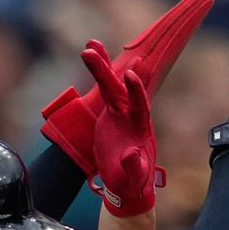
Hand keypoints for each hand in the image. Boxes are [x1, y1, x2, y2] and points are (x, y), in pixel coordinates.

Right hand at [81, 41, 162, 216]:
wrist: (127, 183)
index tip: (130, 75)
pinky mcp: (110, 114)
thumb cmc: (133, 182)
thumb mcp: (134, 178)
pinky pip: (103, 90)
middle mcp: (131, 115)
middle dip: (106, 71)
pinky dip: (98, 73)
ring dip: (100, 66)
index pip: (139, 106)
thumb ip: (134, 167)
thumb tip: (131, 154)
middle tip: (92, 50)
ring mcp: (120, 113)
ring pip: (110, 85)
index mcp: (140, 128)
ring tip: (88, 47)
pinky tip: (89, 54)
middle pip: (120, 89)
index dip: (135, 91)